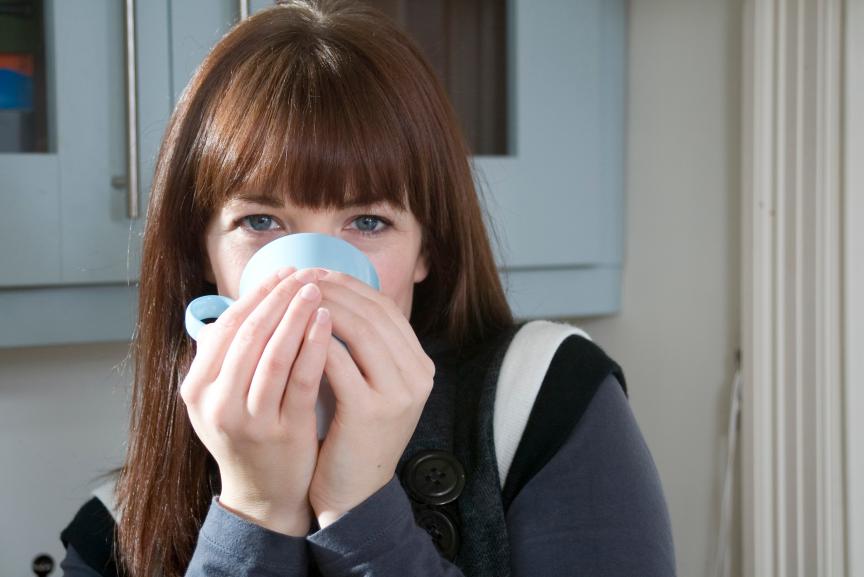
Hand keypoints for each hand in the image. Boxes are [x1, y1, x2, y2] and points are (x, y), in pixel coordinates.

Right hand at [179, 267, 330, 535]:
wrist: (264, 493)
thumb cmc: (249, 434)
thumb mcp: (223, 396)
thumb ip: (228, 355)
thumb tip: (248, 300)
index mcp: (197, 387)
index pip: (227, 326)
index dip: (257, 294)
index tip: (283, 273)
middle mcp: (216, 403)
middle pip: (249, 333)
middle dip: (279, 297)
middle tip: (304, 273)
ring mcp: (249, 419)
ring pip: (273, 353)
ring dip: (296, 314)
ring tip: (317, 289)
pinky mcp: (282, 431)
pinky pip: (300, 378)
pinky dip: (314, 345)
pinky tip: (327, 322)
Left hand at [308, 271, 435, 527]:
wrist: (354, 494)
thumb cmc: (352, 435)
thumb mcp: (371, 387)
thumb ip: (364, 349)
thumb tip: (331, 295)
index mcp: (419, 365)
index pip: (385, 308)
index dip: (350, 285)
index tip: (317, 273)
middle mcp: (417, 375)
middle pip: (373, 313)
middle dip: (333, 289)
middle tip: (299, 278)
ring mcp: (399, 393)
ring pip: (359, 331)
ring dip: (322, 308)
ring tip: (292, 299)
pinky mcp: (372, 411)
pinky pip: (339, 362)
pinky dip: (314, 342)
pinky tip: (291, 333)